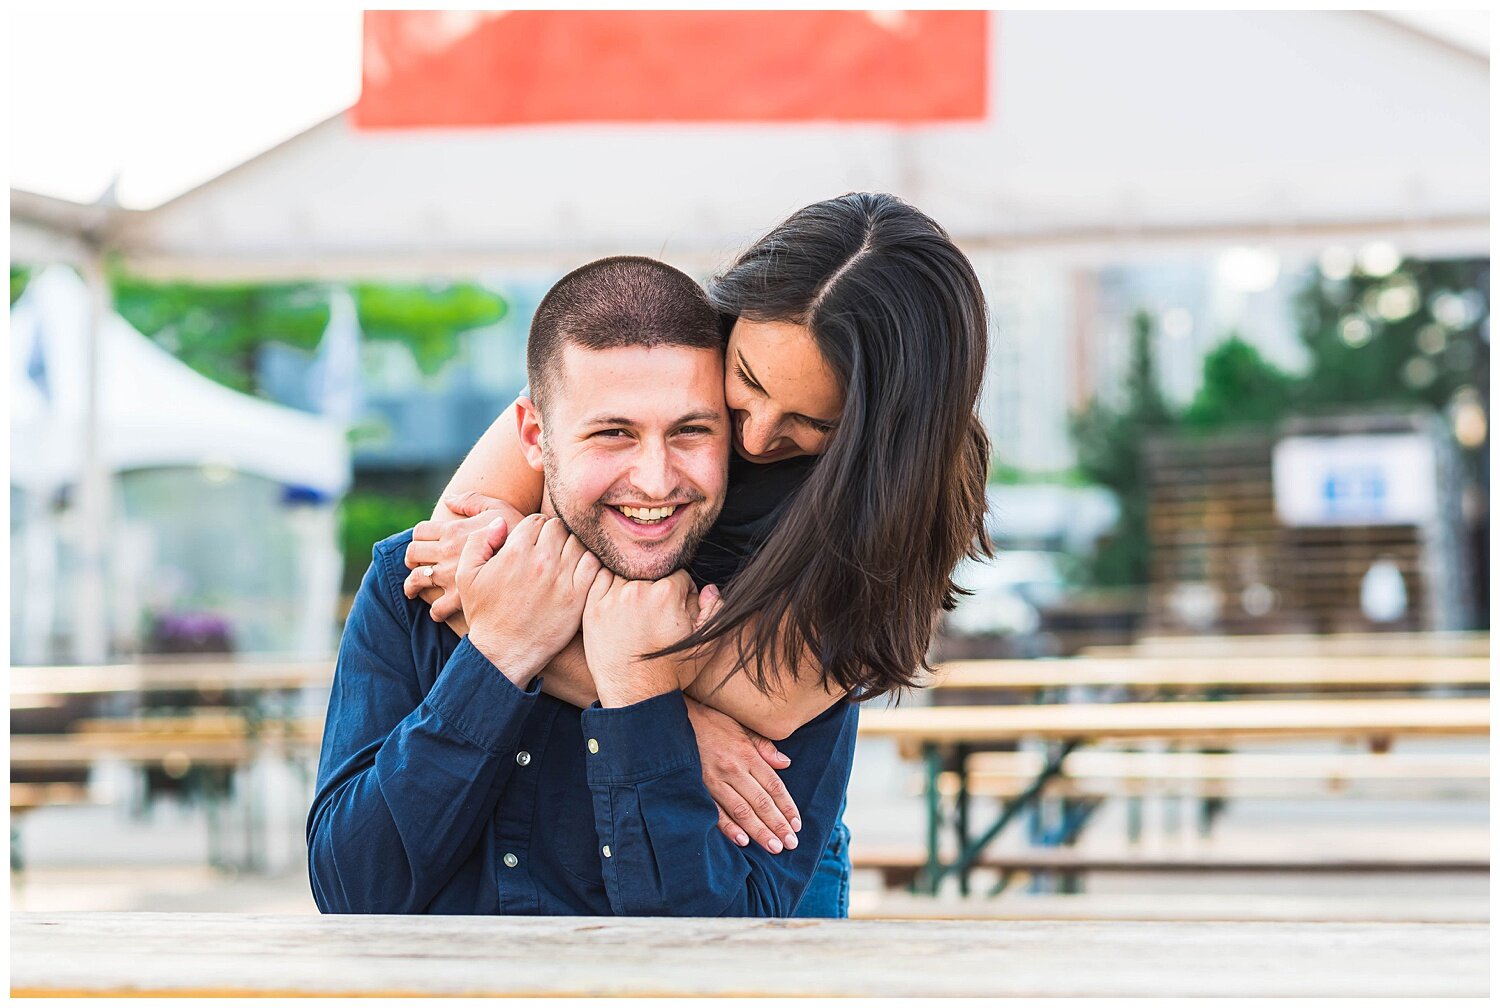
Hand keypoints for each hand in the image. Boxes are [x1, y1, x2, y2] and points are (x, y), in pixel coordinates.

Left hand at [405, 493, 525, 622]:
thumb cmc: (520, 531)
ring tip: (415, 591)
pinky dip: (434, 610)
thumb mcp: (498, 507)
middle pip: (413, 553)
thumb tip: (448, 499)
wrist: (535, 559)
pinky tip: (440, 611)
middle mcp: (446, 552)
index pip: (420, 531)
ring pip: (416, 580)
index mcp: (453, 530)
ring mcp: (450, 576)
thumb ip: (472, 501)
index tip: (424, 544)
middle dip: (412, 559)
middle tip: (417, 565)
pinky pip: (436, 607)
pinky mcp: (459, 598)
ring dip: (413, 585)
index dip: (419, 537)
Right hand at [457, 514, 602, 686]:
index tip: (533, 544)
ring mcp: (563, 578)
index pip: (536, 520)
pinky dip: (590, 565)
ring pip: (578, 543)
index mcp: (515, 552)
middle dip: (553, 535)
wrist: (503, 653)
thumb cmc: (485, 615)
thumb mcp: (466, 576)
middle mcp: (541, 561)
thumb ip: (479, 541)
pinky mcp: (579, 596)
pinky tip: (579, 574)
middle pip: (559, 527)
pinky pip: (595, 565)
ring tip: (563, 562)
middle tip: (549, 551)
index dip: (534, 529)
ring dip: (572, 549)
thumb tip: (500, 522)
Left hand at [582, 570, 700, 706]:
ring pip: (626, 576)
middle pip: (652, 575)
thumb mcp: (706, 644)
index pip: (678, 576)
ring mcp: (611, 599)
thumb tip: (707, 587)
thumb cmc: (673, 671)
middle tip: (656, 615)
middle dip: (657, 590)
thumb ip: (714, 609)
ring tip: (637, 613)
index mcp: (666, 594)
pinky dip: (608, 590)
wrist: (637, 696)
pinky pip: (600, 584)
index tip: (677, 610)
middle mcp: (637, 590)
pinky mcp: (592, 609)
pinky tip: (618, 610)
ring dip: (632, 588)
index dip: (682, 593)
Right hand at [685, 697, 799, 853]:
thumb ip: (764, 747)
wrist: (675, 720)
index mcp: (747, 754)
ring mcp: (714, 780)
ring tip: (774, 847)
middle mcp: (733, 769)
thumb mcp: (742, 727)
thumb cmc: (712, 723)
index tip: (796, 824)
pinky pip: (715, 811)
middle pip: (761, 802)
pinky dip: (729, 827)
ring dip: (759, 831)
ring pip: (742, 811)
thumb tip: (785, 763)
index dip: (787, 807)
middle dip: (778, 825)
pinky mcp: (698, 788)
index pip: (774, 786)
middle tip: (791, 844)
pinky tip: (742, 841)